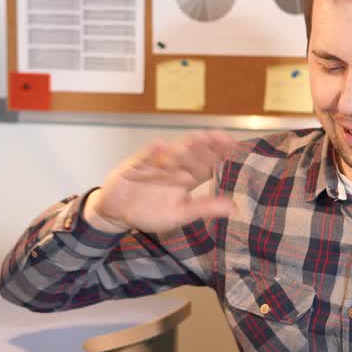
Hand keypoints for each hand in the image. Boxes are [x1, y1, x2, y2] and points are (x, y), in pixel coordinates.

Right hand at [84, 131, 236, 233]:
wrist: (117, 210)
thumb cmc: (150, 211)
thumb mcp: (180, 213)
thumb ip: (204, 207)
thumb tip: (233, 207)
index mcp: (189, 178)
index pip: (209, 162)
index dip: (221, 153)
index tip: (233, 146)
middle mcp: (175, 167)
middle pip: (192, 153)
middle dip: (204, 146)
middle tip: (216, 138)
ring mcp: (156, 163)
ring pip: (171, 152)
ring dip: (183, 146)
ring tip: (197, 138)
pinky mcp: (138, 164)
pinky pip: (146, 156)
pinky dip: (153, 152)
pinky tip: (159, 145)